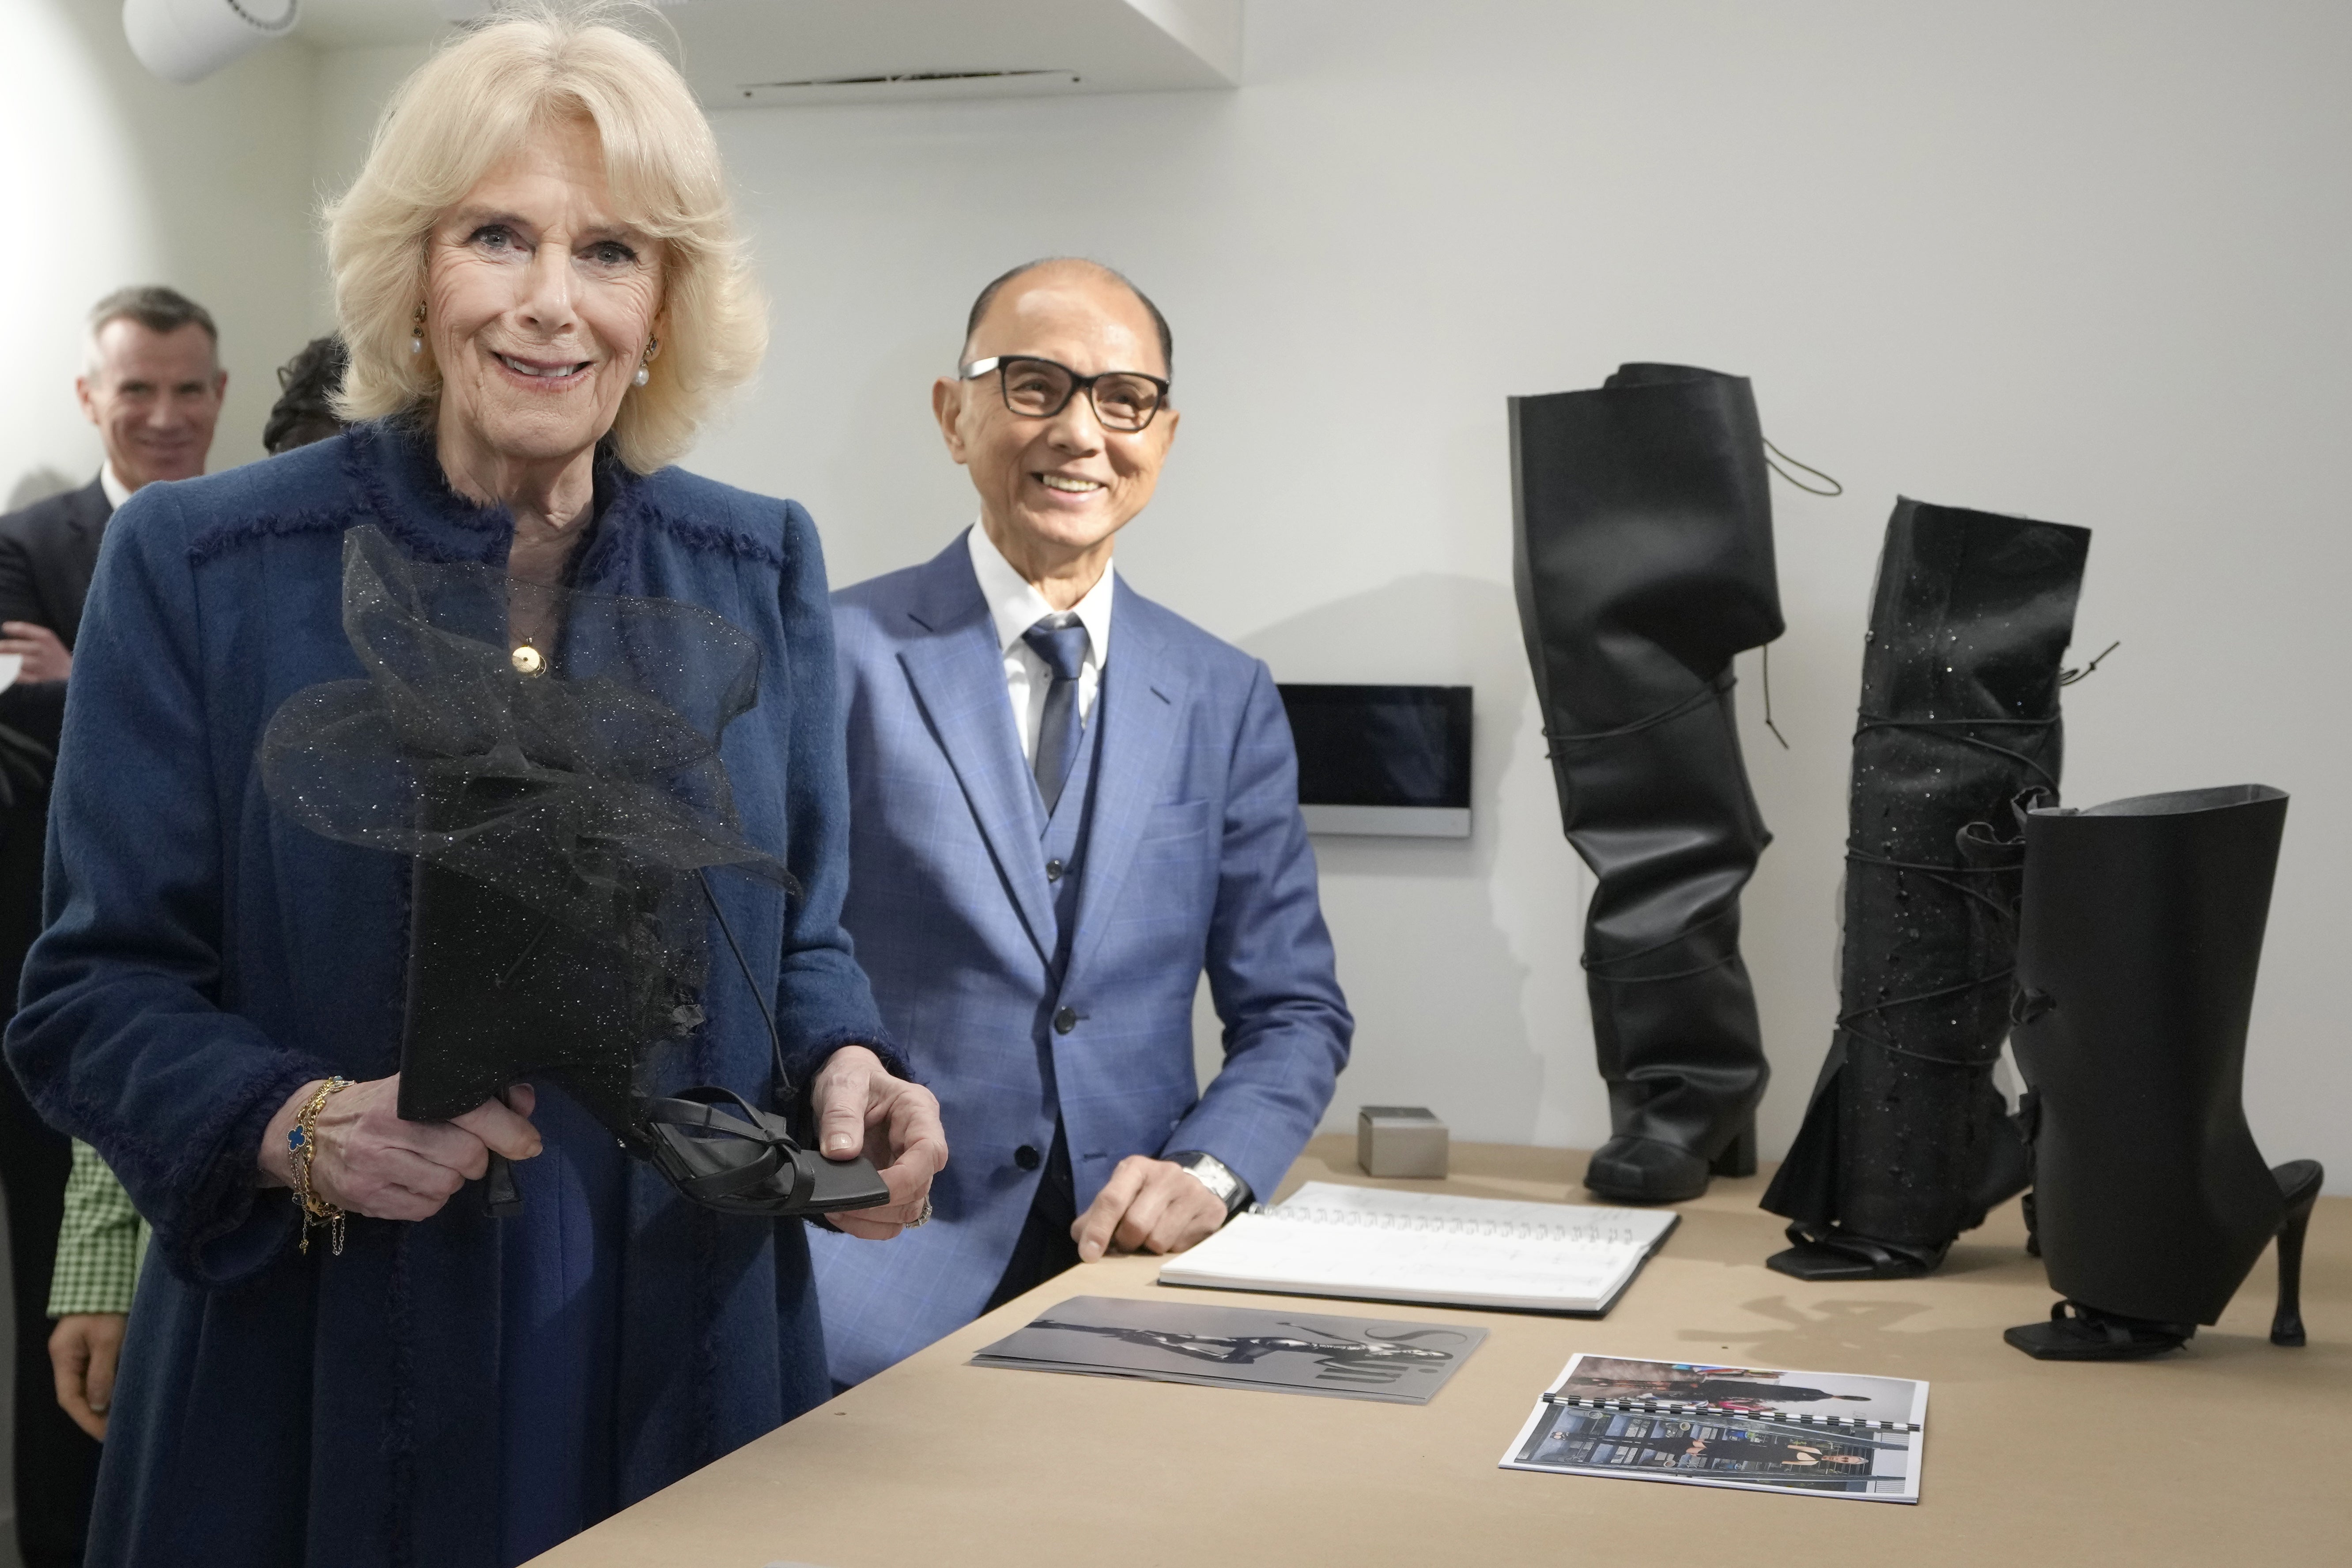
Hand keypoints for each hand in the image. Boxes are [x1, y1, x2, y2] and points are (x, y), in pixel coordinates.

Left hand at [0, 622, 70, 681]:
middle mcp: (43, 650)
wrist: (72, 672)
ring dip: (5, 660)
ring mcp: (41, 665)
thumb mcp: (47, 638)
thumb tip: (5, 627)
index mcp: (46, 638)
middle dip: (4, 647)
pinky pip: (20, 675)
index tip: (4, 627)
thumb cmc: (53, 652)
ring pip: (18, 661)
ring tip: (1, 659)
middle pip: (18, 647)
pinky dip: (10, 673)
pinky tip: (5, 670)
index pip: (25, 629)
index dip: (12, 628)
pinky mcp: (38, 677)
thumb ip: (28, 633)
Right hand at [49, 1312, 124, 1441]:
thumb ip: (102, 1373)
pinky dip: (107, 1387)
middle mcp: (67, 1356)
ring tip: (121, 1420)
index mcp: (63, 1355)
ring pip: (86, 1385)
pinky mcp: (92, 1346)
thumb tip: (99, 1406)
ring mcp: (78, 1352)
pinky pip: (95, 1374)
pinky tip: (120, 1397)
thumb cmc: (108, 1306)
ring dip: (102, 1403)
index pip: (69, 1397)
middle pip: (76, 1394)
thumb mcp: (107, 1339)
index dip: (86, 1418)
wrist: (110, 1278)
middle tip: (115, 1432)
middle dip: (94, 1414)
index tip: (104, 1434)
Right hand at [257, 1075, 540, 1222]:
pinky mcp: (365, 1198)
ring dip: (452, 1180)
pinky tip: (415, 1182)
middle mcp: (386, 1130)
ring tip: (434, 1165)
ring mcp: (372, 1167)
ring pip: (448, 1186)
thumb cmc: (375, 1107)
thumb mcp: (418, 1089)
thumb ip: (474, 1094)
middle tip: (465, 1151)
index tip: (528, 1143)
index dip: (509, 1130)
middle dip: (477, 1158)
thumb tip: (524, 1100)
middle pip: (467, 1156)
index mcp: (405, 1095)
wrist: (307, 1132)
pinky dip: (430, 1199)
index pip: (472, 1112)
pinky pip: (424, 1209)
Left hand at [810, 1045, 947, 1239]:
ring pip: (910, 1209)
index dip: (904, 1179)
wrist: (845, 1083)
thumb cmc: (850, 1079)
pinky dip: (870, 1225)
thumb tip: (841, 1153)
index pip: (930, 1153)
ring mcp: (910, 1167)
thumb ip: (841, 1116)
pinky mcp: (895, 1185)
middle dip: (882, 1204)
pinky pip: (893, 1218)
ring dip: (876, 1218)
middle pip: (921, 1188)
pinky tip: (845, 1215)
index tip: (869, 1189)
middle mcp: (922, 1143)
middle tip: (839, 1204)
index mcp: (919, 1112)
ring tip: (838, 1210)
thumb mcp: (842, 1086)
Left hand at [1071, 1155, 1227, 1261]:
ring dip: (1150, 1247)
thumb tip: (1083, 1240)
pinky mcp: (1212, 1210)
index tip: (1089, 1255)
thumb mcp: (1120, 1195)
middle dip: (1127, 1242)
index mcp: (1136, 1168)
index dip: (1098, 1230)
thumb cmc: (1147, 1195)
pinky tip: (1175, 1233)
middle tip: (1130, 1241)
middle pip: (1136, 1225)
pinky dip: (1172, 1248)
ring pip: (1159, 1241)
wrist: (1194, 1182)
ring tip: (1153, 1234)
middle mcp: (1166, 1174)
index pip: (1112, 1199)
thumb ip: (1096, 1216)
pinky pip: (1182, 1247)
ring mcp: (1192, 1191)